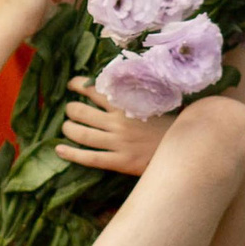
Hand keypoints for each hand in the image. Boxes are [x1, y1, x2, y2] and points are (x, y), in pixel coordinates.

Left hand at [58, 79, 172, 174]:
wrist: (185, 148)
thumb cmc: (170, 125)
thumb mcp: (154, 104)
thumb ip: (136, 96)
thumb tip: (120, 87)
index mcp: (127, 105)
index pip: (96, 90)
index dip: (79, 85)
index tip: (72, 84)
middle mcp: (118, 122)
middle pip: (82, 112)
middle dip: (71, 109)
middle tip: (70, 110)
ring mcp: (117, 142)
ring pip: (82, 134)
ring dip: (68, 128)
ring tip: (66, 126)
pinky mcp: (119, 161)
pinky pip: (90, 158)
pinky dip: (72, 154)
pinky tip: (59, 149)